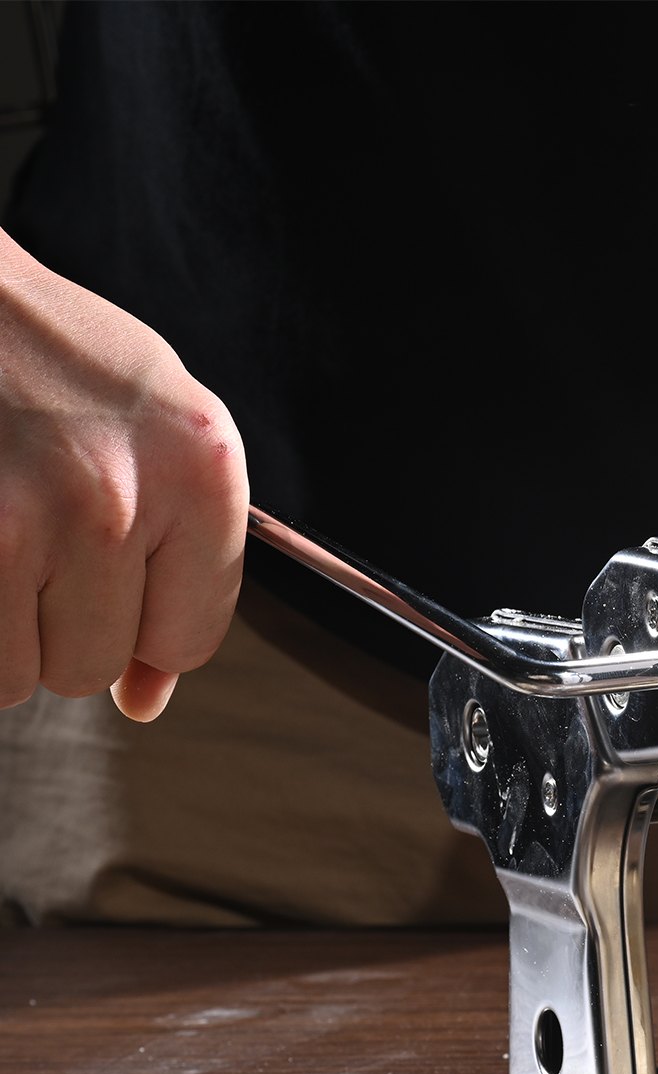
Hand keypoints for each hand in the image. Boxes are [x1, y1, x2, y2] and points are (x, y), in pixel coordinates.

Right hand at [0, 238, 247, 719]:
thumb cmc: (42, 351)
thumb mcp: (153, 430)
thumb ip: (177, 562)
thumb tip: (147, 697)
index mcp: (198, 467)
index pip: (187, 638)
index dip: (139, 629)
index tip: (101, 582)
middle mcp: (119, 494)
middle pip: (95, 664)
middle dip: (57, 624)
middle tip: (28, 535)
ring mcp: (25, 517)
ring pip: (22, 674)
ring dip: (0, 628)